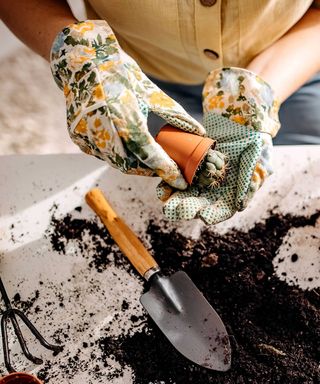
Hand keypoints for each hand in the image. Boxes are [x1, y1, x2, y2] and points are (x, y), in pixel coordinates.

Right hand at [50, 20, 203, 189]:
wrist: (81, 61)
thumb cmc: (120, 74)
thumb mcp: (151, 92)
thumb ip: (175, 116)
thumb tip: (198, 133)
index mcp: (124, 118)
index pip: (150, 154)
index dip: (167, 170)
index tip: (181, 181)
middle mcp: (103, 131)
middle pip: (132, 165)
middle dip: (150, 170)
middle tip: (165, 168)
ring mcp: (88, 137)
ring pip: (117, 163)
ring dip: (135, 164)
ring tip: (149, 158)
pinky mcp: (79, 139)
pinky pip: (104, 155)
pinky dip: (119, 156)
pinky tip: (128, 148)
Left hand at [159, 67, 279, 223]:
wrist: (239, 121)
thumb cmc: (253, 143)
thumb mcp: (257, 161)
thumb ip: (250, 182)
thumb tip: (240, 206)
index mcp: (230, 194)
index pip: (220, 211)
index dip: (211, 214)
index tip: (203, 215)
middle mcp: (212, 190)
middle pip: (198, 205)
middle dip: (186, 208)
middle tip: (176, 210)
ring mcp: (199, 179)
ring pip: (184, 194)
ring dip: (174, 199)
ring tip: (166, 201)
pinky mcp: (188, 166)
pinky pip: (176, 177)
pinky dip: (168, 184)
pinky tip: (162, 188)